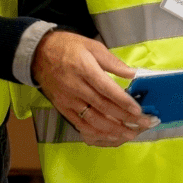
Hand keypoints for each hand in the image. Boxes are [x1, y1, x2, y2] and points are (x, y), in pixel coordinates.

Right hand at [30, 30, 156, 146]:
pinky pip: (81, 125)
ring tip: (131, 134)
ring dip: (113, 130)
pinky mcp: (62, 108)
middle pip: (103, 107)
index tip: (138, 110)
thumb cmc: (69, 47)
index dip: (123, 102)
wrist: (38, 54)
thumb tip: (133, 74)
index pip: (107, 89)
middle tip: (143, 124)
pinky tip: (110, 136)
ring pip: (93, 120)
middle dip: (125, 118)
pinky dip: (97, 133)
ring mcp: (68, 100)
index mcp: (84, 69)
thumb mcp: (92, 46)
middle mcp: (75, 87)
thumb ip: (113, 62)